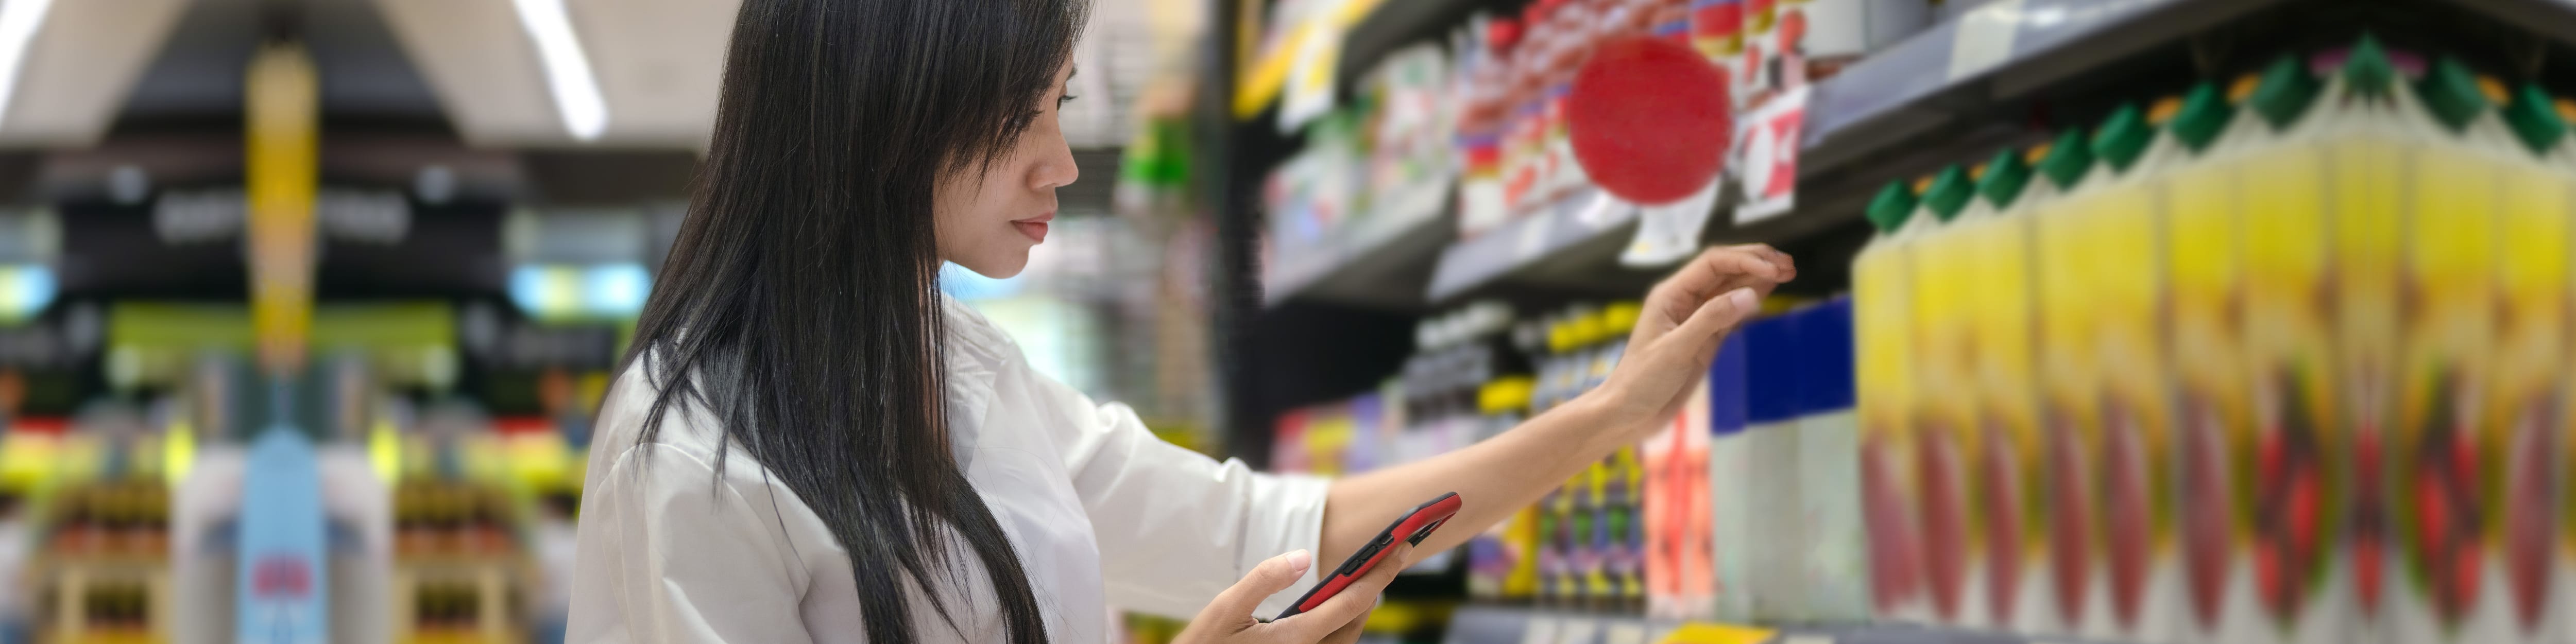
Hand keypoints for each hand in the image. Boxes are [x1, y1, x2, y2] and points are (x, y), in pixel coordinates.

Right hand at [1174, 545, 1410, 643]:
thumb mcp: (1225, 608)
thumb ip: (1263, 580)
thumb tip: (1303, 556)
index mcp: (1296, 638)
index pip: (1352, 602)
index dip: (1380, 573)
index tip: (1402, 548)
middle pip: (1357, 620)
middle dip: (1376, 587)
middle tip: (1392, 555)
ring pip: (1347, 635)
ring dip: (1361, 605)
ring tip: (1370, 574)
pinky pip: (1333, 641)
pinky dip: (1343, 620)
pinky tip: (1340, 602)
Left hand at [1591, 244, 1793, 434]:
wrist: (1627, 415)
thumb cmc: (1640, 382)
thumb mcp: (1676, 350)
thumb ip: (1711, 320)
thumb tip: (1750, 295)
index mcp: (1670, 295)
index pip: (1712, 264)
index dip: (1746, 259)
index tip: (1774, 267)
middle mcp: (1683, 301)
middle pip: (1724, 271)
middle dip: (1756, 263)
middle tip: (1789, 265)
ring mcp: (1695, 320)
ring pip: (1731, 290)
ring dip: (1758, 279)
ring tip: (1787, 272)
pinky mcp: (1704, 340)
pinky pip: (1731, 313)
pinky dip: (1750, 302)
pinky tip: (1768, 293)